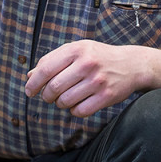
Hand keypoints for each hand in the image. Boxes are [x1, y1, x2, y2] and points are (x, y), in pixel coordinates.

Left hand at [25, 40, 145, 117]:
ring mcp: (98, 80)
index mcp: (76, 50)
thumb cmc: (98, 57)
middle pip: (53, 88)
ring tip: (66, 98)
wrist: (131, 65)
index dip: (33, 83)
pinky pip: (80, 111)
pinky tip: (78, 104)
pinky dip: (75, 110)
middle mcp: (87, 64)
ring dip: (61, 104)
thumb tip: (30, 76)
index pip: (45, 69)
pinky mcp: (107, 96)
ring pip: (65, 101)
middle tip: (49, 97)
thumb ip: (52, 60)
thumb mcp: (77, 50)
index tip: (29, 91)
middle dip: (47, 96)